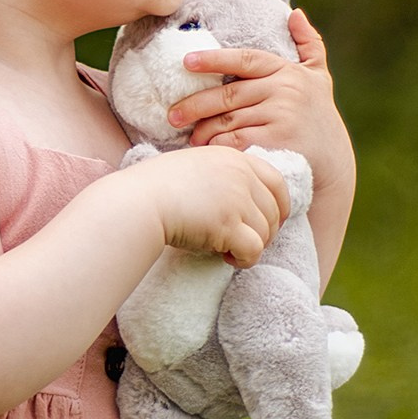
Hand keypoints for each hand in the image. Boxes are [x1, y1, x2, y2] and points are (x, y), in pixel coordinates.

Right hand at [148, 143, 288, 267]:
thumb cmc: (154, 188)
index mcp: (234, 158)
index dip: (279, 206)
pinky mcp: (229, 225)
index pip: (277, 182)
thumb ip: (220, 175)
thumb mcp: (194, 166)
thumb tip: (240, 200)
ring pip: (266, 233)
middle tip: (242, 242)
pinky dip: (245, 259)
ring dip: (251, 247)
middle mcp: (240, 175)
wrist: (138, 201)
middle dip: (264, 232)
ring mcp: (237, 199)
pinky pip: (254, 250)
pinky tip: (226, 258)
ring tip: (227, 251)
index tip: (270, 221)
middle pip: (274, 211)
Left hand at [168, 9, 353, 188]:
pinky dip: (219, 146)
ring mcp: (281, 116)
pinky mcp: (277, 142)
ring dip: (205, 130)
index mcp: (287, 71)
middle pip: (229, 94)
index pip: (245, 59)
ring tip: (191, 138)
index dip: (215, 59)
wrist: (333, 161)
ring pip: (230, 120)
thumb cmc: (319, 116)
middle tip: (173, 115)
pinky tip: (209, 150)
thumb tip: (296, 14)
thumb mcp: (319, 77)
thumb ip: (309, 44)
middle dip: (196, 105)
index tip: (187, 61)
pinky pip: (237, 141)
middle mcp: (284, 91)